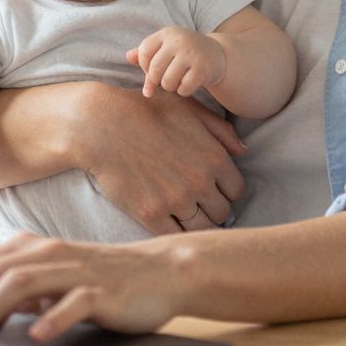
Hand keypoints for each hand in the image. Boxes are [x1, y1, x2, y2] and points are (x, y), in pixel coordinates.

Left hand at [0, 233, 187, 345]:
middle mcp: (47, 253)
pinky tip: (36, 334)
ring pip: (19, 286)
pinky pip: (75, 302)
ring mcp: (75, 270)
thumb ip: (13, 290)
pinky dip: (52, 317)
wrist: (163, 272)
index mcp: (29, 248)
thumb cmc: (102, 281)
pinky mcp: (104, 289)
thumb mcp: (50, 281)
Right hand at [70, 84, 244, 233]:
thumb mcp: (189, 110)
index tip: (213, 188)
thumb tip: (244, 151)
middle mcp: (200, 182)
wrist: (101, 125)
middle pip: (222, 212)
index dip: (225, 190)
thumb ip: (221, 130)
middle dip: (212, 208)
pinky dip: (175, 233)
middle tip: (198, 203)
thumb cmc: (146, 111)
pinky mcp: (151, 214)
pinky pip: (175, 236)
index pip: (236, 190)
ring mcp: (176, 201)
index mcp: (214, 157)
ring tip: (185, 215)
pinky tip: (169, 223)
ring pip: (202, 228)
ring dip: (196, 222)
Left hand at [127, 26, 226, 99]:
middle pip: (154, 70)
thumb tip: (128, 57)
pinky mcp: (203, 69)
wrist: (217, 55)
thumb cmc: (184, 53)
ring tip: (178, 80)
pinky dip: (184, 91)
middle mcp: (179, 40)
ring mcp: (192, 54)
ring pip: (167, 82)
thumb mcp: (166, 48)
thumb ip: (145, 52)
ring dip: (170, 87)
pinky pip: (183, 89)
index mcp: (167, 33)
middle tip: (167, 77)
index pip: (144, 52)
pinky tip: (190, 83)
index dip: (145, 66)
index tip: (154, 69)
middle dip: (157, 80)